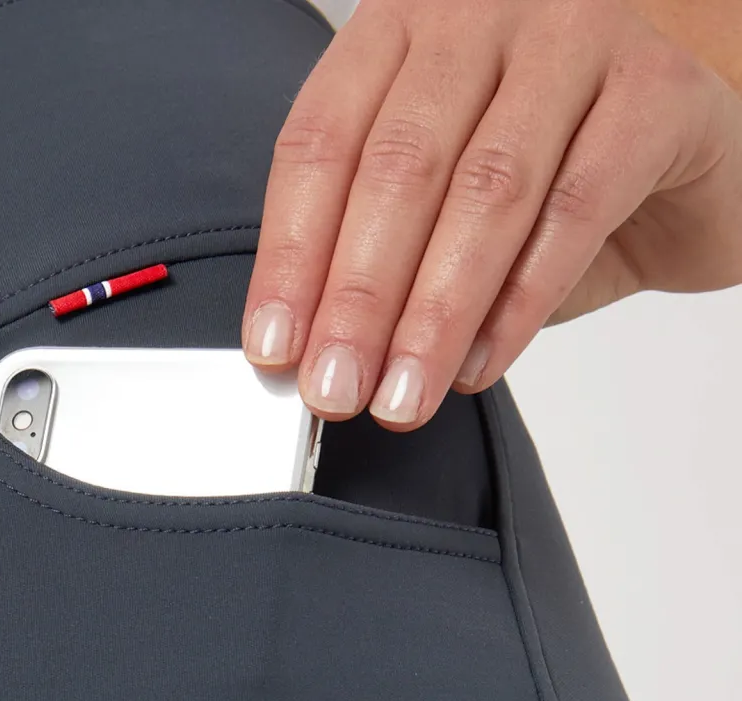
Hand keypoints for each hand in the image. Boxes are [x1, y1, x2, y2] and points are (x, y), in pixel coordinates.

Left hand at [241, 0, 741, 429]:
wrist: (693, 149)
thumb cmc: (549, 171)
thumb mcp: (438, 201)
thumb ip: (379, 256)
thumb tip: (313, 356)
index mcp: (402, 30)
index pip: (320, 143)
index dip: (290, 254)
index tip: (273, 348)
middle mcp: (482, 12)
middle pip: (398, 169)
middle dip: (357, 298)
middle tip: (333, 387)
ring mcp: (575, 36)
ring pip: (484, 191)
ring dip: (432, 313)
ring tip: (401, 396)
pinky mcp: (657, 88)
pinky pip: (576, 207)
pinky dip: (521, 301)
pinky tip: (481, 363)